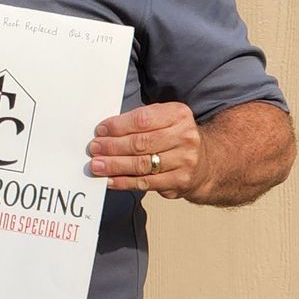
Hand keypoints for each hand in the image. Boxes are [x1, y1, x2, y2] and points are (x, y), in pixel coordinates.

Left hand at [87, 102, 202, 198]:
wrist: (205, 162)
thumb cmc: (174, 137)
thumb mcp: (164, 119)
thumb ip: (140, 122)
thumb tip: (106, 132)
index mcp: (178, 115)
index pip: (143, 119)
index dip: (118, 126)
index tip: (100, 131)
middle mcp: (185, 136)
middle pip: (140, 143)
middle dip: (112, 146)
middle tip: (94, 149)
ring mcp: (184, 160)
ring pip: (142, 164)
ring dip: (115, 165)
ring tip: (97, 165)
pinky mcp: (180, 181)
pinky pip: (146, 183)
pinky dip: (124, 182)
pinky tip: (110, 180)